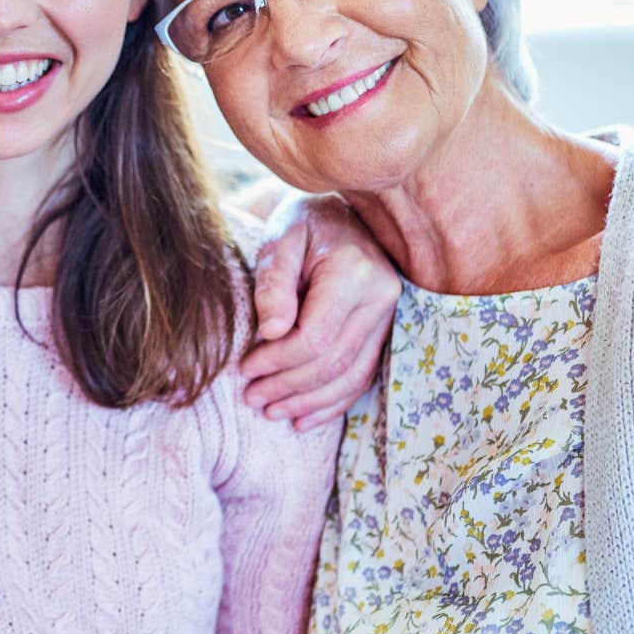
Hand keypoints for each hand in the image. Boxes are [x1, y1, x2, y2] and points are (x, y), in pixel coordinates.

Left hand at [242, 194, 397, 427]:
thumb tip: (271, 333)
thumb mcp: (280, 240)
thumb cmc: (303, 224)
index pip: (315, 337)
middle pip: (333, 362)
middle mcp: (381, 298)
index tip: (245, 368)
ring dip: (309, 402)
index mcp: (354, 272)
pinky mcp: (385, 330)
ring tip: (271, 411)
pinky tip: (303, 418)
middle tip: (252, 397)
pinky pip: (363, 376)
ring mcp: (388, 317)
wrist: (339, 216)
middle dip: (288, 386)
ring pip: (351, 377)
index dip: (277, 361)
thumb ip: (273, 283)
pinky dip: (332, 402)